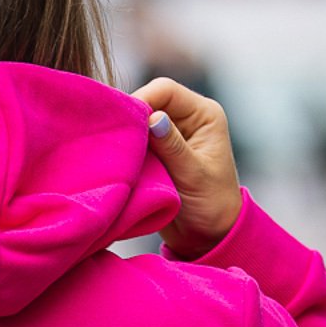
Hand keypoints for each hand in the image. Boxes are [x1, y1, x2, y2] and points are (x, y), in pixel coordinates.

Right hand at [132, 77, 243, 258]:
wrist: (207, 236)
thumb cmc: (211, 206)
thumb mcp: (194, 176)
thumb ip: (173, 147)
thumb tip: (153, 118)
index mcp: (204, 115)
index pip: (166, 90)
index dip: (143, 100)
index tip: (125, 123)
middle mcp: (187, 119)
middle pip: (148, 100)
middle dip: (131, 117)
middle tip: (114, 139)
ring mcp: (170, 135)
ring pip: (138, 121)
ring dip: (126, 135)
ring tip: (114, 151)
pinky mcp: (156, 152)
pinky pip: (134, 140)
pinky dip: (125, 149)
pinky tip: (116, 160)